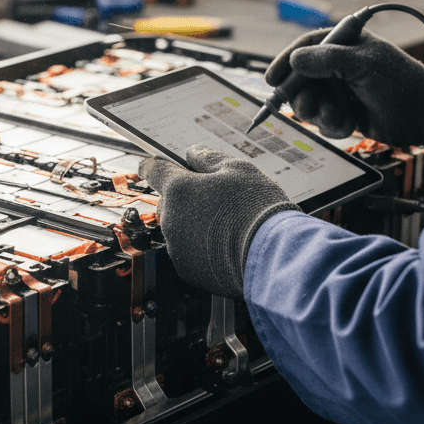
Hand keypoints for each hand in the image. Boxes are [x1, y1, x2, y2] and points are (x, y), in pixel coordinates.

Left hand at [139, 145, 298, 299]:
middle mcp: (171, 219)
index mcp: (179, 189)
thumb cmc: (257, 210)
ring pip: (179, 227)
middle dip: (185, 197)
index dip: (154, 164)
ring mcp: (178, 247)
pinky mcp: (188, 270)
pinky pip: (189, 251)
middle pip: (170, 201)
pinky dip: (202, 246)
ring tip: (228, 223)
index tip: (151, 164)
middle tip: (216, 197)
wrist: (272, 257)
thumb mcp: (238, 169)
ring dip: (195, 223)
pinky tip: (226, 243)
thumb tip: (193, 153)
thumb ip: (208, 158)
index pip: (154, 170)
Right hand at [265, 27, 423, 151]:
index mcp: (343, 44)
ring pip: (310, 105)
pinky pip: (324, 123)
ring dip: (320, 114)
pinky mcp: (345, 114)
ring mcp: (341, 91)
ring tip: (338, 116)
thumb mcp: (362, 63)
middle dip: (302, 96)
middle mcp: (338, 67)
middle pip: (300, 80)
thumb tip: (294, 60)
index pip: (305, 48)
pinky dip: (333, 126)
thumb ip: (326, 60)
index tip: (272, 79)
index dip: (285, 62)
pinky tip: (350, 124)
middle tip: (308, 107)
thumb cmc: (399, 81)